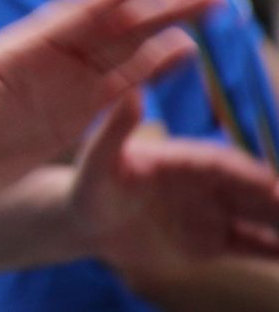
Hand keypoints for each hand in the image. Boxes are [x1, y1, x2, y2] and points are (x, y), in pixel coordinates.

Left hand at [0, 0, 221, 218]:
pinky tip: (180, 53)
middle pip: (114, 26)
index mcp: (23, 45)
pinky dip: (151, 70)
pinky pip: (119, 88)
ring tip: (206, 7)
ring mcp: (64, 87)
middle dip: (158, 4)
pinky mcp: (72, 117)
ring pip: (125, 51)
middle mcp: (50, 59)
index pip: (81, 11)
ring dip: (164, 30)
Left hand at [71, 94, 278, 282]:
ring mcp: (211, 211)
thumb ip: (114, 130)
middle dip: (276, 198)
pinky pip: (252, 245)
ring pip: (259, 217)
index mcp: (181, 159)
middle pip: (249, 190)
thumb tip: (131, 93)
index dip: (246, 174)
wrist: (83, 220)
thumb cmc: (87, 184)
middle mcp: (204, 183)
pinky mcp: (211, 241)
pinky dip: (275, 249)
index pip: (220, 164)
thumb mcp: (96, 160)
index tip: (271, 186)